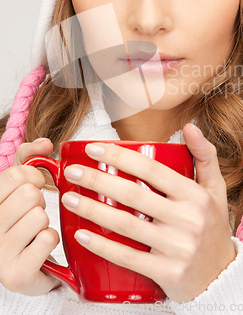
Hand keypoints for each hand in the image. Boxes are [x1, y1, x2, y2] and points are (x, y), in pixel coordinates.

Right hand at [0, 139, 61, 294]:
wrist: (25, 268)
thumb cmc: (21, 220)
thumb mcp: (19, 186)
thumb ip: (29, 158)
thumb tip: (45, 143)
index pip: (15, 175)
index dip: (34, 176)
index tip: (34, 185)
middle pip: (29, 194)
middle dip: (39, 201)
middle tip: (34, 212)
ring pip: (39, 216)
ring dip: (45, 222)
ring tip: (34, 232)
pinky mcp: (16, 275)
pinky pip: (47, 239)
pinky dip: (51, 240)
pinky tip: (39, 248)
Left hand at [61, 124, 236, 302]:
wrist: (222, 276)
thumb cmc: (212, 226)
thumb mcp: (216, 189)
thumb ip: (205, 155)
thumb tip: (191, 126)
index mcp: (196, 196)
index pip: (152, 170)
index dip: (120, 156)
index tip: (93, 148)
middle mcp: (189, 220)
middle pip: (133, 194)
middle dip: (97, 179)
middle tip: (72, 171)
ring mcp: (177, 248)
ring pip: (126, 225)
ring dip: (92, 210)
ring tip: (68, 198)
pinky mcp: (167, 273)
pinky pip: (128, 258)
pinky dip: (102, 245)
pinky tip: (82, 234)